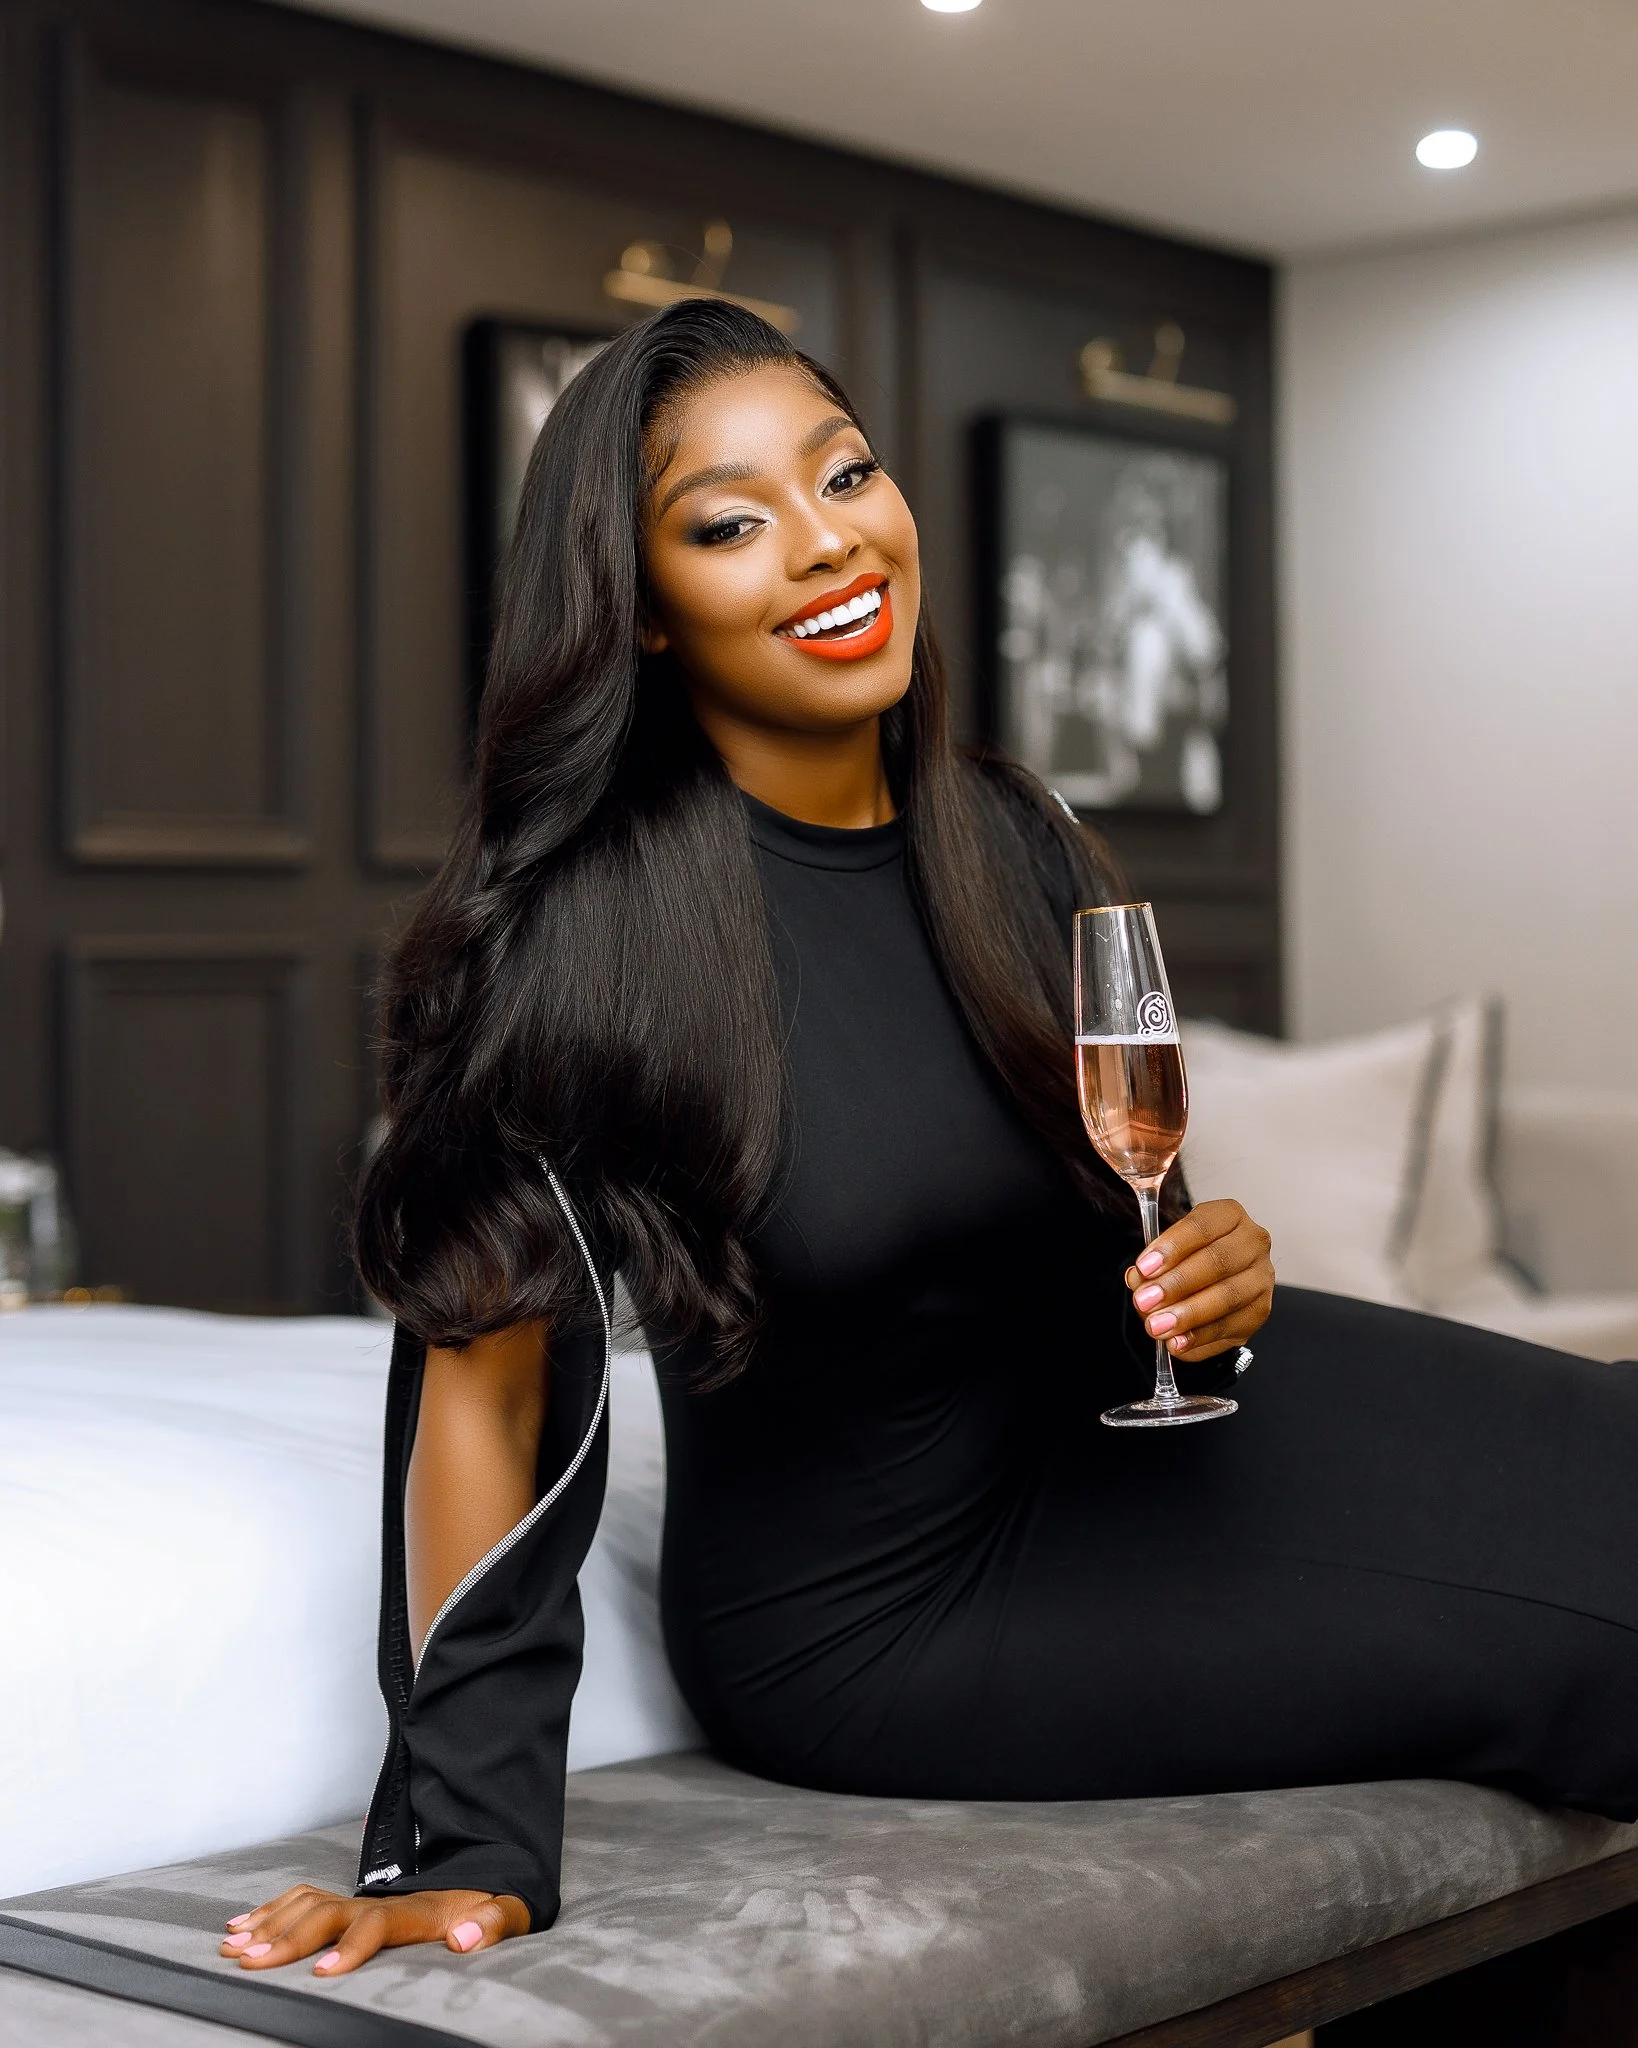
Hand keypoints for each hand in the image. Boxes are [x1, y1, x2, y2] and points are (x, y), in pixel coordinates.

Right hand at [219, 1884, 528, 1975]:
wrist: (484, 1874)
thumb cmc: (493, 1905)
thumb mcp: (510, 1911)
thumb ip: (492, 1923)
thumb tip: (461, 1939)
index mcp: (417, 1911)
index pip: (376, 1924)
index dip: (350, 1948)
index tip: (323, 1975)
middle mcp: (381, 1901)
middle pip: (327, 1913)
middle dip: (286, 1938)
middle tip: (249, 1963)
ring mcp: (362, 1899)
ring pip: (307, 1904)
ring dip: (268, 1924)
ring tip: (232, 1948)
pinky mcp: (350, 1903)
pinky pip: (303, 1899)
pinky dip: (269, 1910)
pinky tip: (241, 1927)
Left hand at [1125, 1198, 1273, 1364]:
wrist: (1214, 1277)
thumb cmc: (1190, 1256)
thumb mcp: (1169, 1248)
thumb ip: (1152, 1262)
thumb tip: (1138, 1280)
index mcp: (1230, 1216)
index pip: (1202, 1226)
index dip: (1171, 1247)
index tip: (1144, 1267)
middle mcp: (1253, 1244)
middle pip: (1217, 1262)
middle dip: (1176, 1284)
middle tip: (1145, 1301)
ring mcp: (1261, 1279)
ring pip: (1227, 1297)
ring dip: (1187, 1315)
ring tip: (1156, 1325)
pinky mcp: (1259, 1312)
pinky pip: (1230, 1328)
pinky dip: (1199, 1338)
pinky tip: (1176, 1342)